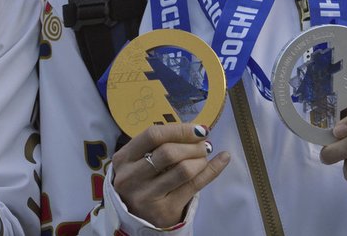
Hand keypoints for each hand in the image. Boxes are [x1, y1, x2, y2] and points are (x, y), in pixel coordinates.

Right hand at [111, 123, 229, 227]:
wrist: (137, 217)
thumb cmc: (141, 180)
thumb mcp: (139, 161)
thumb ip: (158, 145)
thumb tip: (196, 130)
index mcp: (123, 159)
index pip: (152, 136)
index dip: (178, 130)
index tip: (197, 129)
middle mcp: (131, 177)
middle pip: (168, 152)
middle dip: (192, 145)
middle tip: (204, 144)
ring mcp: (147, 196)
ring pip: (184, 170)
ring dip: (201, 158)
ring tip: (205, 155)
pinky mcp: (165, 210)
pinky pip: (195, 186)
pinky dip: (212, 170)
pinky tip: (222, 159)